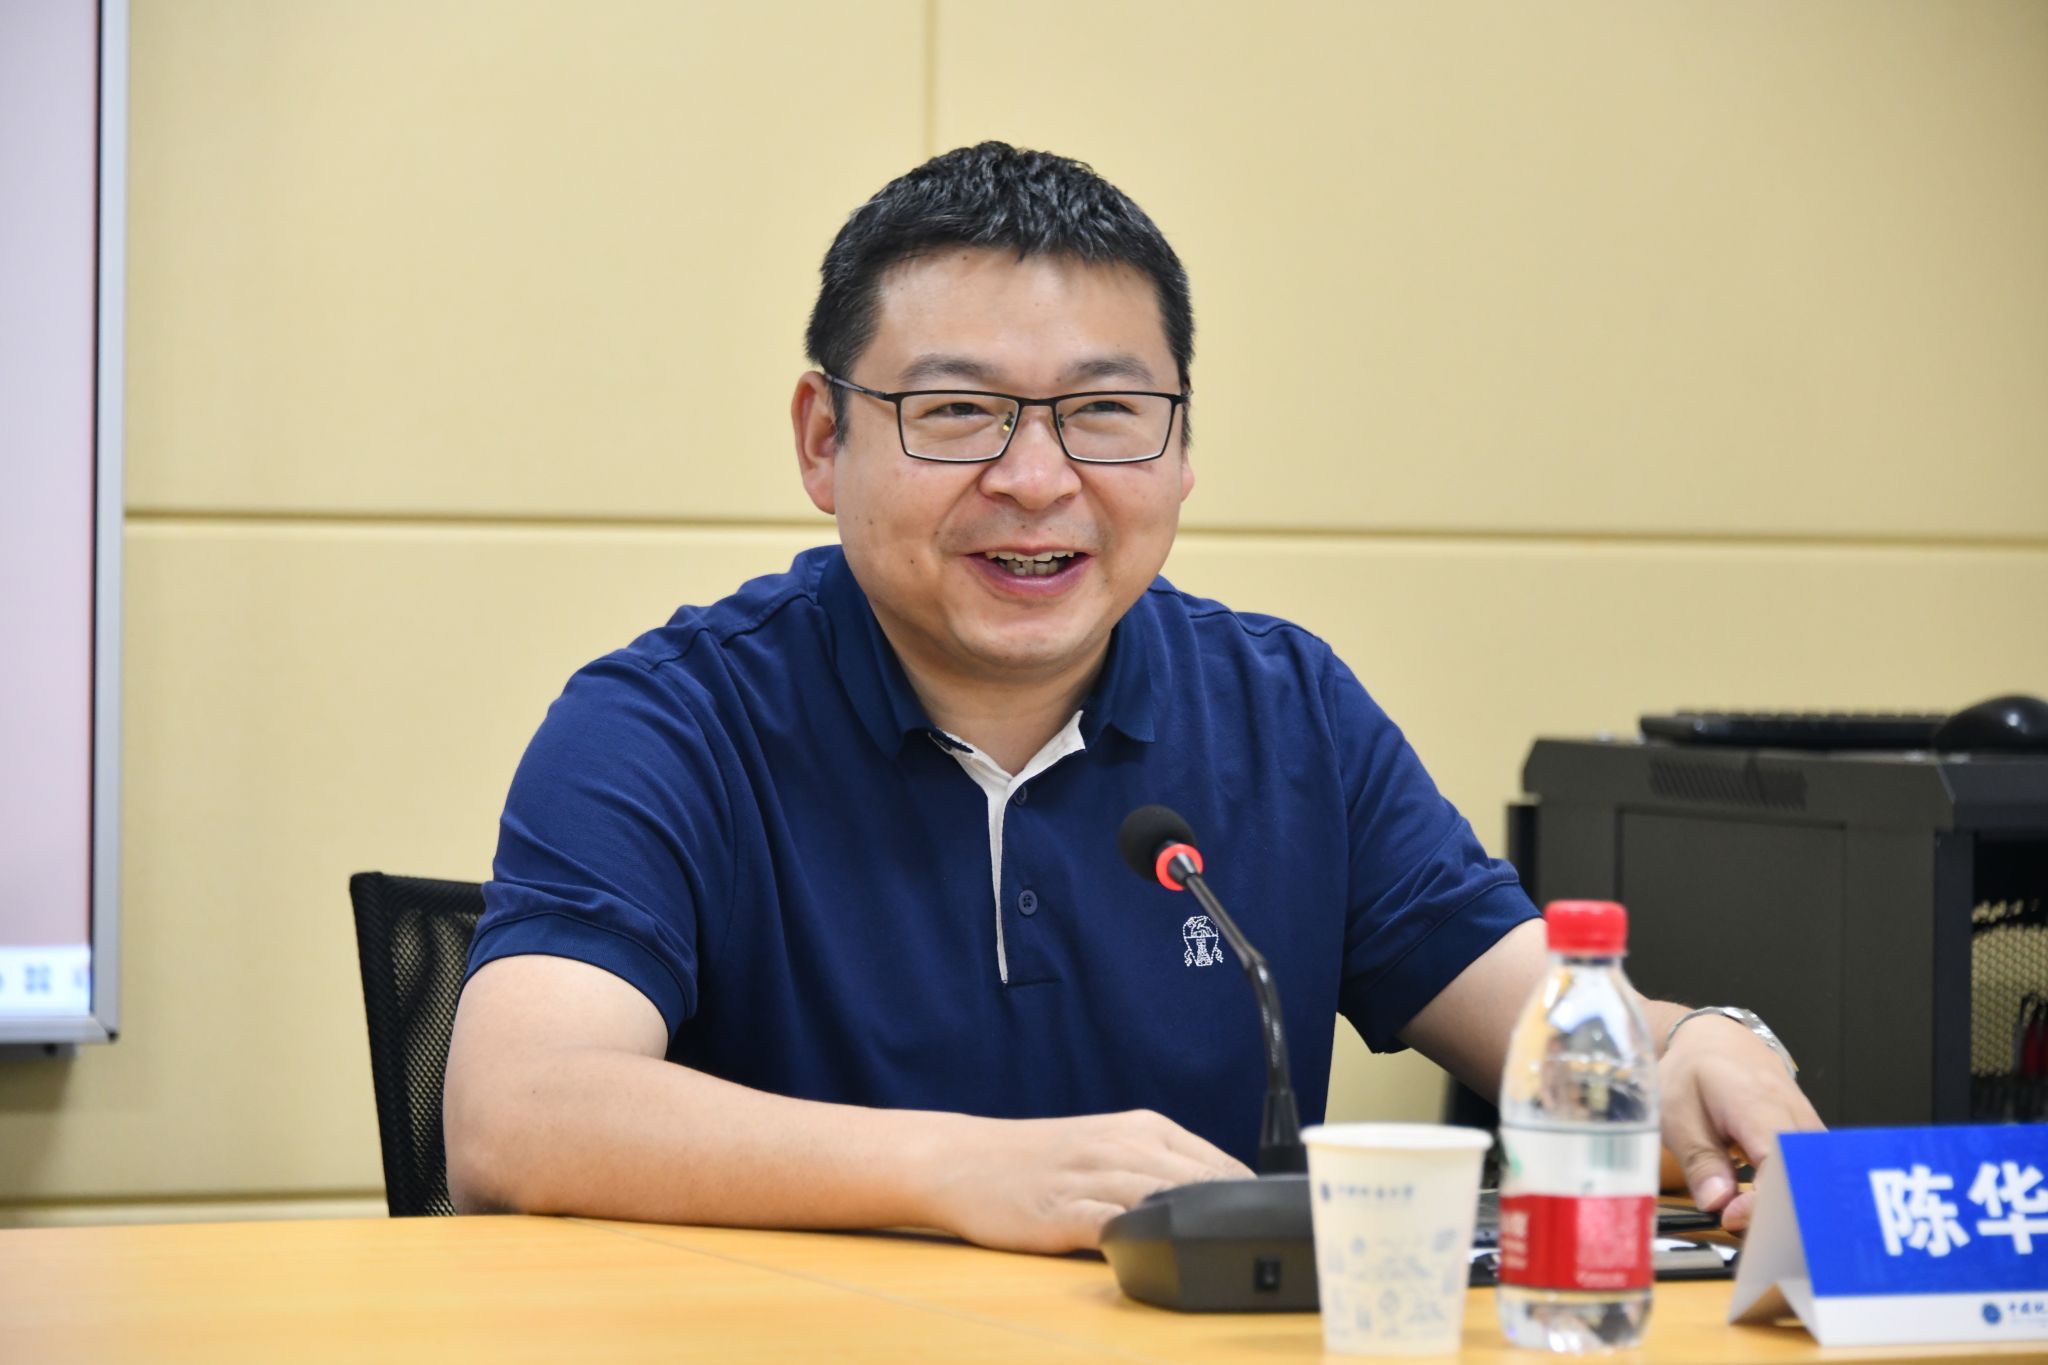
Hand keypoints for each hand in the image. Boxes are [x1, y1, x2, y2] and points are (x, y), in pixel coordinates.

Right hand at [919, 1109, 1252, 1253]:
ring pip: (1165, 1201)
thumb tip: (1225, 1204)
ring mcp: (1092, 1178)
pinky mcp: (1062, 1212)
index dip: (1251, 1202)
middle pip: (1201, 1185)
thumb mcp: (1109, 1148)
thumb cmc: (1041, 1162)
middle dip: (1235, 1219)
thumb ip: (1161, 1169)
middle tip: (1267, 1250)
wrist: (963, 1160)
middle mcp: (1123, 1146)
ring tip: (1228, 1254)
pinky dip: (1139, 1239)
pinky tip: (1158, 1254)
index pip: (1221, 1166)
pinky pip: (1111, 1226)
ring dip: (1197, 1227)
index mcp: (1143, 1128)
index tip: (1278, 1229)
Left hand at [1659, 1013, 1823, 1231]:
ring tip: (1767, 1237)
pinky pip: (1814, 1175)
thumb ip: (1699, 1159)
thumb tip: (1717, 1203)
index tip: (1731, 1218)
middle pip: (1806, 1176)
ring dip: (1793, 1211)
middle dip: (1783, 1215)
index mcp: (1757, 1104)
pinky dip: (1798, 1199)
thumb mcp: (1677, 1113)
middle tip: (1753, 1241)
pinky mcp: (1813, 1141)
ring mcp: (1811, 1128)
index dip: (1760, 1200)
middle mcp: (1796, 1116)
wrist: (1719, 1042)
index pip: (1776, 1162)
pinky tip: (1778, 1220)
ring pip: (1817, 1179)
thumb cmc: (1694, 1075)